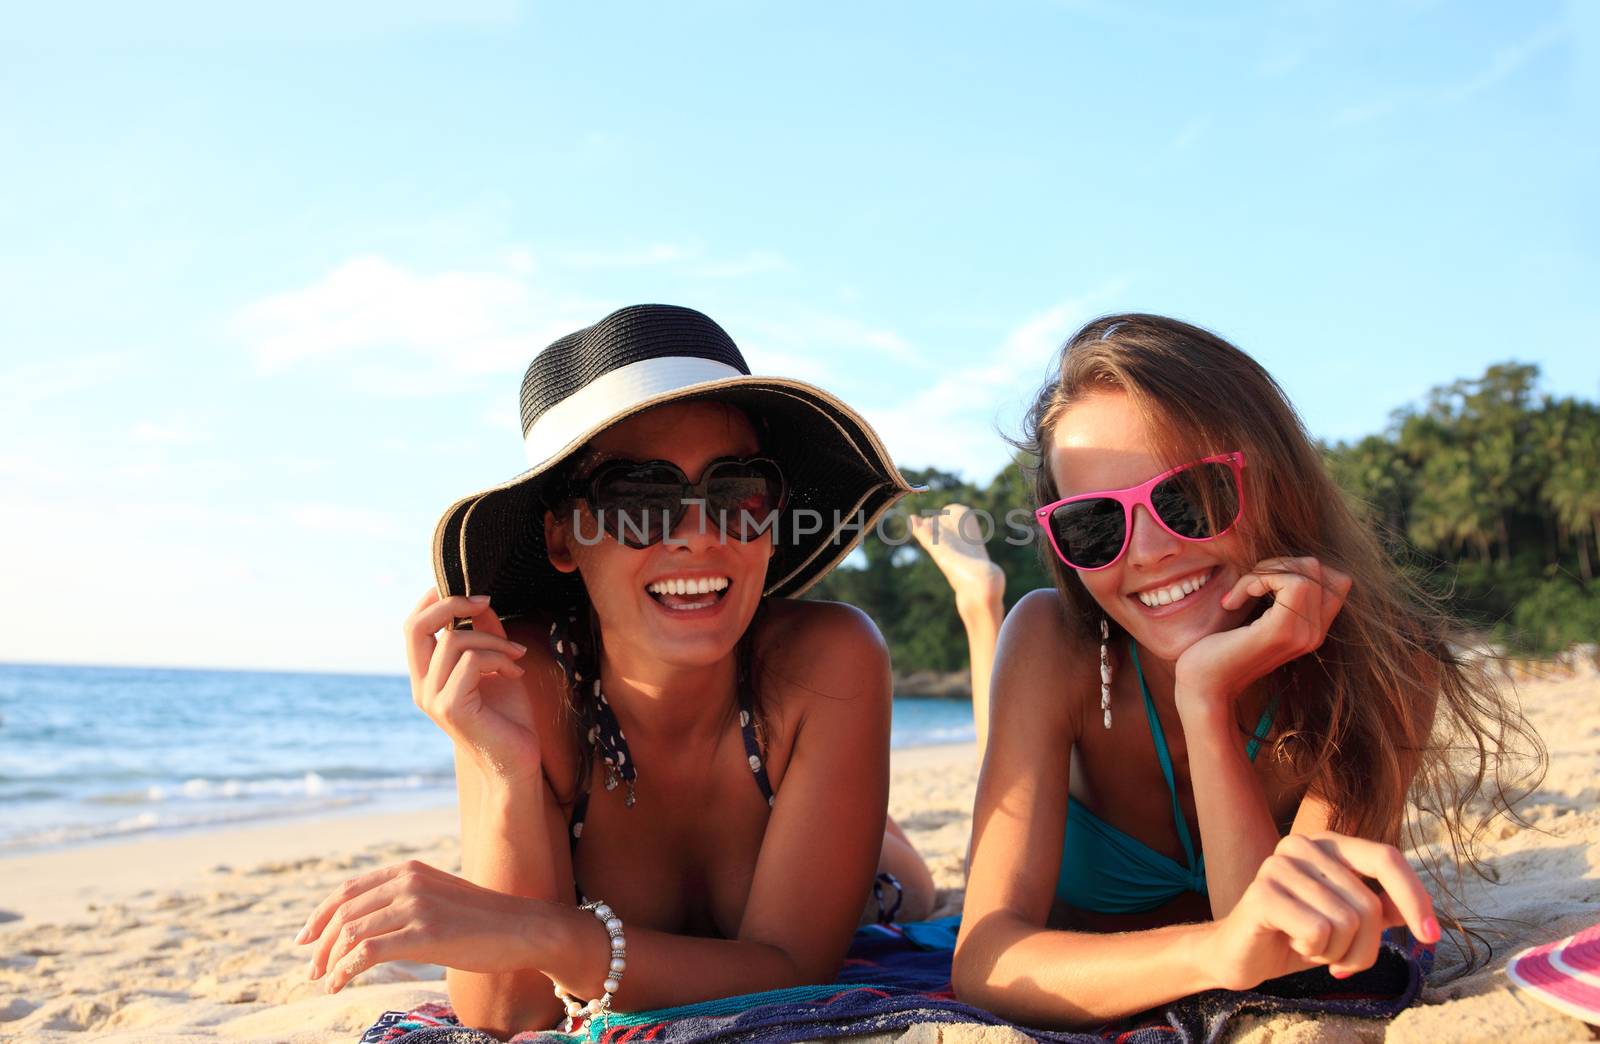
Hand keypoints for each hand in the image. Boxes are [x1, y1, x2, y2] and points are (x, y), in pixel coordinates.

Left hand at [295, 859, 541, 992]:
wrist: (521, 928)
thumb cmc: (481, 920)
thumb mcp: (437, 897)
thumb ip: (404, 900)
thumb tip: (366, 923)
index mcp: (408, 869)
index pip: (347, 891)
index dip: (318, 916)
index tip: (303, 939)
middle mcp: (408, 882)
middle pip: (343, 913)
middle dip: (319, 944)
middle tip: (310, 970)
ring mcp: (416, 906)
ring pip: (350, 933)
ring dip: (328, 961)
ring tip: (324, 980)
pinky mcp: (425, 934)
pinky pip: (366, 952)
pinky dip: (344, 971)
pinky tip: (339, 984)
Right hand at [406, 588, 539, 782]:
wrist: (518, 763)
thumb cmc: (509, 718)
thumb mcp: (497, 665)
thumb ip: (485, 634)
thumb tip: (481, 601)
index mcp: (427, 676)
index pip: (413, 626)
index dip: (434, 599)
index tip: (470, 590)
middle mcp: (422, 687)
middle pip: (415, 626)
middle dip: (451, 603)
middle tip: (486, 601)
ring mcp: (433, 699)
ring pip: (454, 640)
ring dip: (494, 639)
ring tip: (517, 655)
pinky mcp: (451, 708)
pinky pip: (472, 661)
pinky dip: (499, 657)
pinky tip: (516, 672)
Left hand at [1175, 557, 1351, 710]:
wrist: (1204, 687)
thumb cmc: (1221, 650)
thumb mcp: (1258, 618)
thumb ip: (1279, 598)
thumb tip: (1285, 562)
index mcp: (1312, 630)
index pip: (1335, 579)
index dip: (1296, 568)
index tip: (1262, 585)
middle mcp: (1315, 634)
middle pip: (1321, 569)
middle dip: (1280, 563)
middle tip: (1249, 585)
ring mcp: (1302, 634)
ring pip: (1308, 570)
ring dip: (1266, 570)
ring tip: (1240, 593)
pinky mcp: (1281, 631)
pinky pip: (1290, 581)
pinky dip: (1256, 579)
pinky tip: (1233, 600)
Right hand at [1207, 832, 1438, 990]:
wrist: (1241, 955)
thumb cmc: (1298, 936)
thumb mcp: (1349, 924)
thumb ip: (1381, 909)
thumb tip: (1419, 913)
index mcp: (1328, 845)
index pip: (1387, 858)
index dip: (1415, 898)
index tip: (1430, 937)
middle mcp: (1303, 845)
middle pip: (1369, 904)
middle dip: (1364, 948)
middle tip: (1340, 960)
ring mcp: (1279, 864)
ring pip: (1347, 922)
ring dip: (1337, 953)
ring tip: (1311, 948)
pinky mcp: (1262, 892)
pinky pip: (1319, 931)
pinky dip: (1315, 951)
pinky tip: (1291, 944)